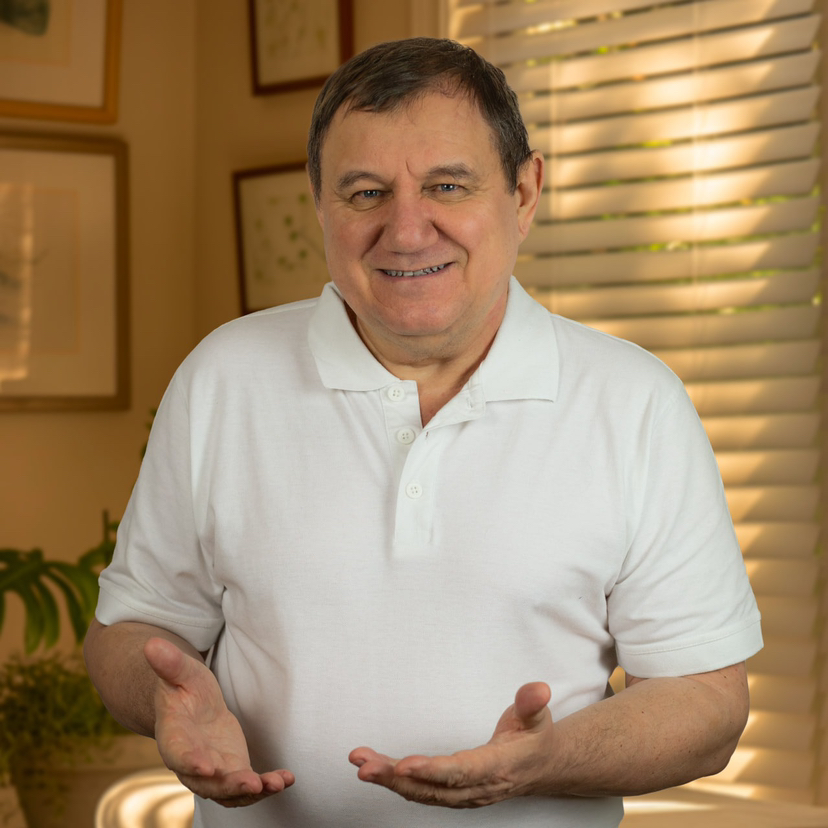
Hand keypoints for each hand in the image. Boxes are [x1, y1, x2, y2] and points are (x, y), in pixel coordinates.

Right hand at [144, 637, 293, 806]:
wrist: (192, 706)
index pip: (178, 754)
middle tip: (251, 784)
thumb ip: (169, 663)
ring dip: (251, 792)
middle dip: (228, 785)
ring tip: (275, 784)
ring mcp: (213, 770)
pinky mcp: (232, 770)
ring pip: (228, 791)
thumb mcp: (180, 671)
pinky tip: (286, 778)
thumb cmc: (184, 687)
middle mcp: (191, 762)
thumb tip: (151, 644)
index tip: (207, 767)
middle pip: (206, 782)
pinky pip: (247, 785)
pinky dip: (266, 785)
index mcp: (174, 737)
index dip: (190, 762)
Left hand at [349, 682, 553, 807]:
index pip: (461, 772)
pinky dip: (395, 782)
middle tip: (364, 766)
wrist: (541, 768)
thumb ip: (531, 703)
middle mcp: (477, 787)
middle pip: (432, 788)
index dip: (432, 770)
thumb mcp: (536, 717)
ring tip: (360, 763)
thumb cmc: (533, 739)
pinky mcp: (453, 794)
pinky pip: (421, 792)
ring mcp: (464, 794)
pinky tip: (374, 769)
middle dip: (396, 778)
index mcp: (497, 768)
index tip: (404, 764)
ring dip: (389, 780)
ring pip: (422, 793)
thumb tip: (537, 689)